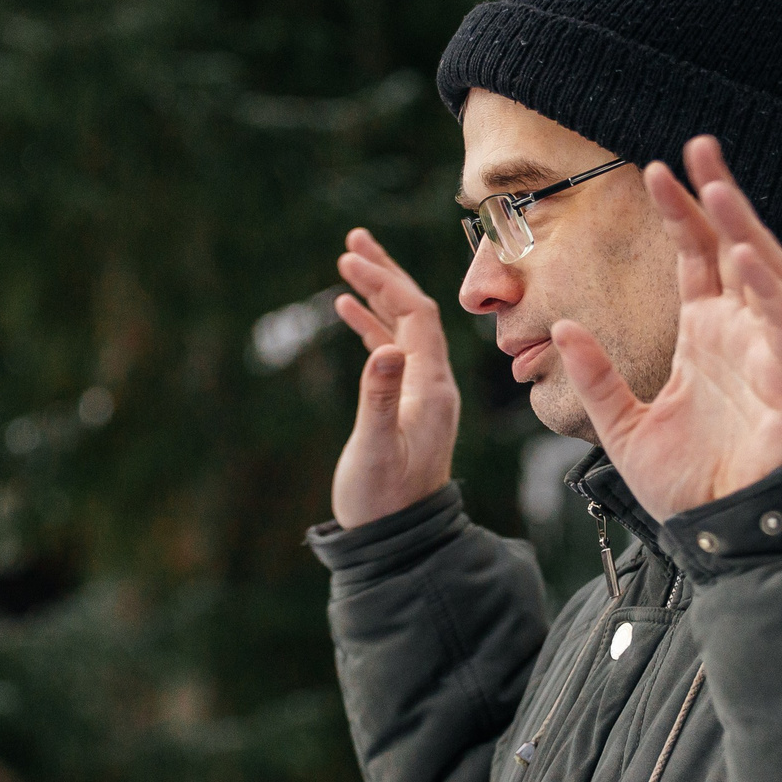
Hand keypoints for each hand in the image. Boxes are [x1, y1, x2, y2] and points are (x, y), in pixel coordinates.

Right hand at [330, 229, 459, 527]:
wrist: (399, 541)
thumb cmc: (384, 501)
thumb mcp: (377, 448)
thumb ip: (379, 398)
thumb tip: (383, 349)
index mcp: (433, 387)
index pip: (417, 316)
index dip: (387, 282)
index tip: (353, 257)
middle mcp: (433, 384)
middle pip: (414, 312)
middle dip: (384, 274)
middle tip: (353, 240)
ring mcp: (420, 393)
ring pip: (401, 328)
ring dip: (376, 294)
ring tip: (348, 260)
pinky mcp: (405, 405)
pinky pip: (390, 351)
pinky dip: (370, 326)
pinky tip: (347, 309)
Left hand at [552, 136, 781, 522]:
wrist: (724, 537)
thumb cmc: (687, 487)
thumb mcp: (622, 428)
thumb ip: (594, 378)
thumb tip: (559, 328)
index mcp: (703, 338)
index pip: (693, 258)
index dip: (679, 213)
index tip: (655, 169)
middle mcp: (738, 334)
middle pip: (731, 246)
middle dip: (716, 196)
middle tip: (697, 143)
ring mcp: (766, 352)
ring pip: (761, 271)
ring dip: (741, 225)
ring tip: (717, 182)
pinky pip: (781, 323)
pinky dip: (764, 287)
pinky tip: (740, 253)